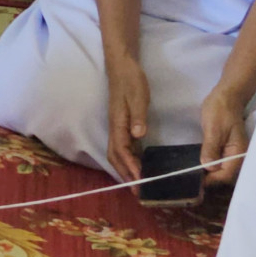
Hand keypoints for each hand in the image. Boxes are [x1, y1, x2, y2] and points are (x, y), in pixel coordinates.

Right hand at [105, 57, 151, 179]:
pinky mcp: (123, 123)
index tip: (140, 181)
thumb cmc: (130, 80)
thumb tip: (137, 136)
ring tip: (139, 182)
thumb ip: (137, 116)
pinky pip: (124, 146)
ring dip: (126, 168)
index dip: (130, 167)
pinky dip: (130, 159)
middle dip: (125, 174)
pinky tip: (140, 164)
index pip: (121, 151)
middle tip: (138, 191)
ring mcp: (118, 126)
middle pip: (115, 156)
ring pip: (118, 152)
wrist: (122, 65)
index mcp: (118, 123)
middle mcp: (115, 127)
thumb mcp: (137, 96)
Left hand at [200, 84, 249, 184]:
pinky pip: (219, 163)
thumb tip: (208, 167)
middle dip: (210, 180)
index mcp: (239, 153)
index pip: (226, 174)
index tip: (195, 183)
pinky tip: (199, 168)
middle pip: (225, 176)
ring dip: (209, 175)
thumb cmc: (220, 111)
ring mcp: (233, 154)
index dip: (211, 180)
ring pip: (222, 171)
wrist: (225, 97)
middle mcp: (239, 157)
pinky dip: (210, 167)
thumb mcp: (213, 129)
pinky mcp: (226, 150)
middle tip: (191, 182)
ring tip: (192, 178)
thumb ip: (211, 148)